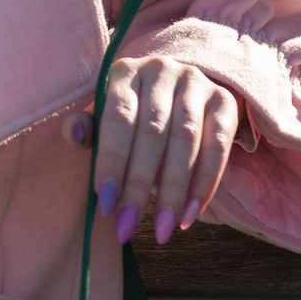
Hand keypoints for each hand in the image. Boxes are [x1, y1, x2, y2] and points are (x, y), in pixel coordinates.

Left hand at [61, 55, 243, 246]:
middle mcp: (161, 70)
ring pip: (186, 140)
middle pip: (152, 132)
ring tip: (162, 230)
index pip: (118, 118)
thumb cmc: (134, 115)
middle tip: (129, 226)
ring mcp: (196, 82)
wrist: (180, 93)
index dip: (112, 162)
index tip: (106, 205)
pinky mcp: (224, 101)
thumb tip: (76, 134)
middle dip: (140, 185)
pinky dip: (205, 184)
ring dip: (174, 191)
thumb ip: (89, 129)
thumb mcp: (106, 118)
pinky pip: (218, 146)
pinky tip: (189, 215)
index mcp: (124, 72)